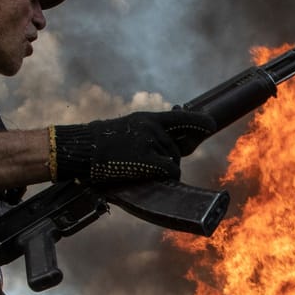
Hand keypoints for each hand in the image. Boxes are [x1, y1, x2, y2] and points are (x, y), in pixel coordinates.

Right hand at [49, 109, 215, 184]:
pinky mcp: (148, 158)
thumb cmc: (99, 143)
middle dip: (169, 158)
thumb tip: (166, 150)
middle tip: (147, 163)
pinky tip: (157, 177)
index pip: (182, 118)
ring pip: (173, 161)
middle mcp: (153, 127)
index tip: (211, 125)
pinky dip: (168, 176)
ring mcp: (151, 142)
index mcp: (147, 118)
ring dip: (164, 169)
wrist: (82, 148)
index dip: (199, 122)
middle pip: (177, 148)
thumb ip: (147, 136)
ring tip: (138, 167)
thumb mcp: (125, 130)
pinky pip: (170, 170)